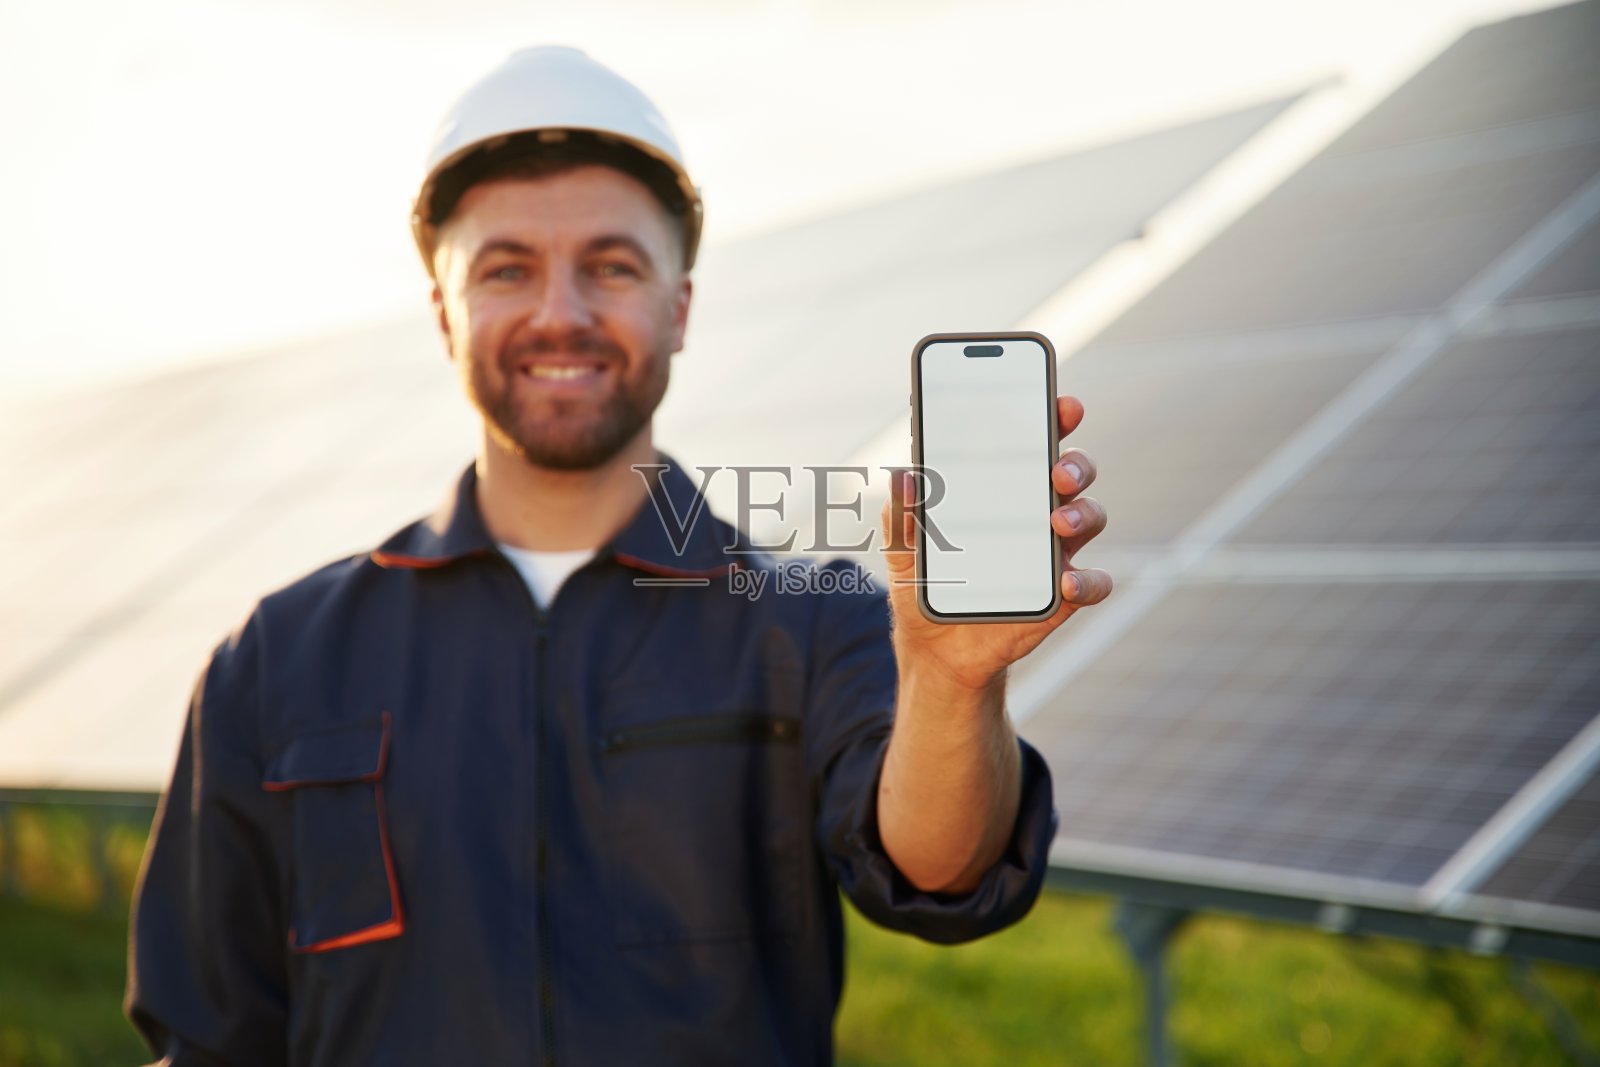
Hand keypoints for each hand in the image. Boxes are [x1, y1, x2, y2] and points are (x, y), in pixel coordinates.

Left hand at [879, 394, 1111, 692]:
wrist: (936, 649)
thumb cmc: (925, 581)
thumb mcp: (903, 546)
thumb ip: (901, 513)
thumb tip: (903, 474)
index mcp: (1004, 487)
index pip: (1035, 440)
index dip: (1054, 416)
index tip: (1061, 402)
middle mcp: (1039, 510)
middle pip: (1073, 471)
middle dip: (1074, 462)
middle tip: (1056, 469)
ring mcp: (1054, 552)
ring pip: (1090, 518)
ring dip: (1082, 513)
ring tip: (1058, 521)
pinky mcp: (1062, 596)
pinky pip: (1092, 584)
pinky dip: (1087, 581)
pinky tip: (1066, 581)